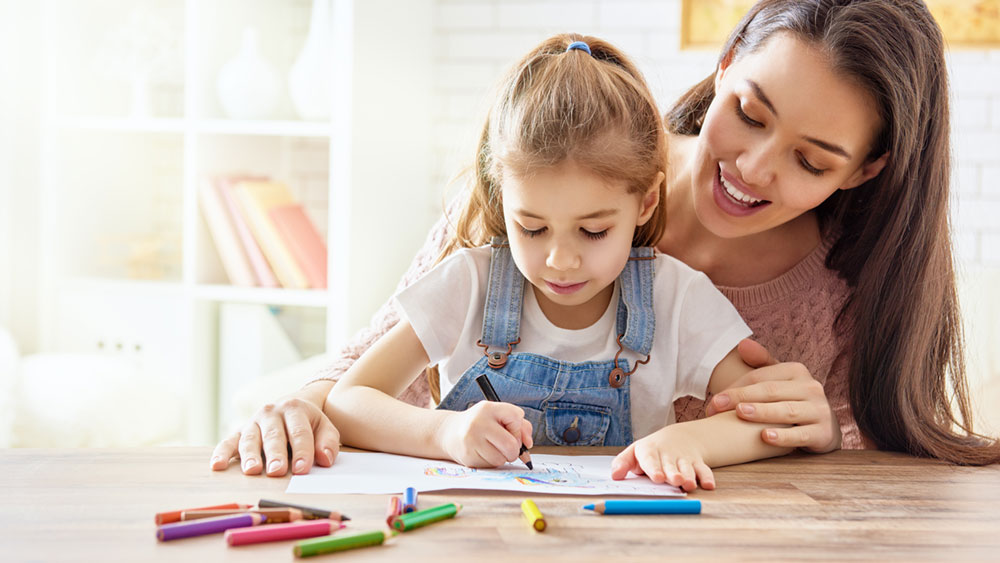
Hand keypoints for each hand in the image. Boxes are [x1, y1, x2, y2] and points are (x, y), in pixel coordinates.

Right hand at [209, 381, 340, 475]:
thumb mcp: (324, 427)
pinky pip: (228, 442)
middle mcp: (271, 413)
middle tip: (277, 471)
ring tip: (252, 471)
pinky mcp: (238, 432)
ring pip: (250, 439)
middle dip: (275, 454)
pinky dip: (221, 453)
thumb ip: (328, 442)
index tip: (303, 470)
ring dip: (250, 455)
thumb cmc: (308, 424)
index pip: (299, 432)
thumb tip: (325, 460)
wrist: (290, 408)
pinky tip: (217, 466)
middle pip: (274, 436)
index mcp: (294, 409)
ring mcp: (253, 422)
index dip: (302, 451)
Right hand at [438, 401, 532, 467]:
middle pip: (511, 444)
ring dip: (502, 457)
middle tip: (508, 447)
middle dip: (515, 450)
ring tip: (492, 448)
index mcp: (488, 408)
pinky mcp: (468, 456)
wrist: (450, 432)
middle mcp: (478, 422)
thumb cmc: (481, 424)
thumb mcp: (498, 416)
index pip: (516, 417)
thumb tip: (528, 444)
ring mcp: (471, 440)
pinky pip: (491, 465)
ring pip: (502, 458)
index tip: (512, 431)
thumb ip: (520, 426)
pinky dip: (492, 462)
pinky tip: (483, 453)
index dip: (519, 428)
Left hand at [610, 425, 713, 491]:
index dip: (654, 468)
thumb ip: (623, 463)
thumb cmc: (650, 451)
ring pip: (688, 467)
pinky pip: (704, 469)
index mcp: (650, 451)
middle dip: (673, 473)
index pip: (651, 459)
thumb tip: (614, 476)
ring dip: (690, 476)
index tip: (657, 478)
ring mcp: (683, 459)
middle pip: (671, 465)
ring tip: (689, 484)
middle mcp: (668, 455)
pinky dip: (707, 477)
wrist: (677, 438)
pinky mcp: (697, 463)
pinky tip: (709, 485)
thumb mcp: (634, 453)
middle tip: (675, 481)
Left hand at [705, 339, 840, 452]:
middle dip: (740, 398)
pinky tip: (765, 437)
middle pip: (770, 391)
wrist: (824, 427)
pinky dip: (784, 436)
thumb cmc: (792, 400)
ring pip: (786, 411)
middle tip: (716, 407)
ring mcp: (819, 410)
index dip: (735, 388)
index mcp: (797, 371)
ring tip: (741, 413)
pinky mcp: (823, 433)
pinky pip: (801, 435)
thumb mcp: (780, 380)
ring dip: (762, 412)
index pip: (760, 377)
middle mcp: (811, 388)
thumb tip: (742, 344)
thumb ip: (761, 363)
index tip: (713, 402)